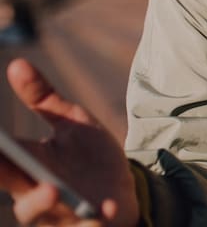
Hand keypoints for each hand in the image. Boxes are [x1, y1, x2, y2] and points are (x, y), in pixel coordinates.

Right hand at [0, 59, 137, 226]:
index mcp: (27, 167)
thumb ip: (43, 99)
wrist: (127, 191)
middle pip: (13, 187)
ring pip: (39, 215)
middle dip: (6, 176)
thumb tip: (16, 63)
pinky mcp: (86, 226)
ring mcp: (60, 214)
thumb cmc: (91, 159)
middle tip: (0, 159)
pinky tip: (106, 211)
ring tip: (51, 189)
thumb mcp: (72, 123)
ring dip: (42, 204)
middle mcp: (35, 193)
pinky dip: (91, 223)